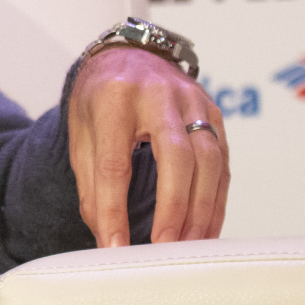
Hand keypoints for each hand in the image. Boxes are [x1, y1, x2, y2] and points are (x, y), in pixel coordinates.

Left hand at [67, 46, 227, 247]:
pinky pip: (222, 162)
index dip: (115, 209)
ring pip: (208, 160)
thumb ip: (92, 183)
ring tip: (187, 247)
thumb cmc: (101, 98)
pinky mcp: (214, 112)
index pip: (116, 162)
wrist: (129, 56)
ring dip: (201, 210)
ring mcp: (192, 100)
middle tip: (163, 248)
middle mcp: (159, 94)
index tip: (114, 246)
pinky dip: (216, 199)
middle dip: (173, 208)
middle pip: (176, 156)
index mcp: (114, 97)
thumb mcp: (82, 134)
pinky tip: (205, 227)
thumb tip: (107, 237)